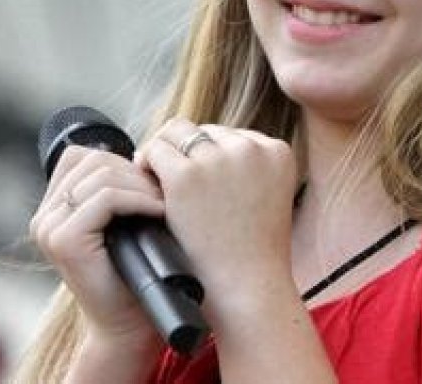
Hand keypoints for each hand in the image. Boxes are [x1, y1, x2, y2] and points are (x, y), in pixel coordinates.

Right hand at [30, 146, 164, 351]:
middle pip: (95, 160)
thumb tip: (143, 150)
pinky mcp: (64, 240)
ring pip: (102, 175)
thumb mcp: (125, 217)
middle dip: (136, 173)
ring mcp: (49, 227)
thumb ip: (119, 185)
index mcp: (55, 206)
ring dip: (142, 185)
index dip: (123, 161)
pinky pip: (106, 198)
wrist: (132, 318)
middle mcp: (45, 215)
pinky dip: (139, 199)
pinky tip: (158, 210)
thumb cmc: (137, 266)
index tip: (150, 183)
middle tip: (163, 194)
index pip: (84, 155)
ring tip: (162, 203)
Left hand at [136, 118, 297, 326]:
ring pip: (177, 132)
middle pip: (205, 131)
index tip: (197, 177)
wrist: (248, 291)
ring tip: (153, 176)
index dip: (208, 155)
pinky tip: (144, 184)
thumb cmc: (253, 255)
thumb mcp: (266, 199)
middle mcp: (251, 148)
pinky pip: (156, 150)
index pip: (231, 135)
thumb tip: (208, 151)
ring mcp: (219, 159)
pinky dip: (147, 163)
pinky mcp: (187, 176)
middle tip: (167, 175)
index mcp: (277, 151)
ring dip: (165, 152)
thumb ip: (248, 171)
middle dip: (186, 151)